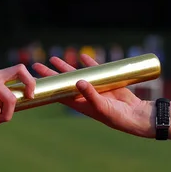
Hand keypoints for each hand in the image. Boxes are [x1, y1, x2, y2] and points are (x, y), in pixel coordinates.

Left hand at [32, 54, 153, 136]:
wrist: (136, 114)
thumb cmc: (117, 116)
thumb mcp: (102, 107)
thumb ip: (90, 94)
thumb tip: (78, 81)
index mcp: (80, 103)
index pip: (59, 93)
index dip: (48, 86)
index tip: (35, 79)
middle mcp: (84, 95)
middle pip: (63, 82)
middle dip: (51, 74)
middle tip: (36, 65)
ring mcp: (94, 87)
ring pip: (76, 74)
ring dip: (66, 67)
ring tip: (53, 58)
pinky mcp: (106, 81)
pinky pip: (95, 69)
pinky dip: (89, 62)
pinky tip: (82, 55)